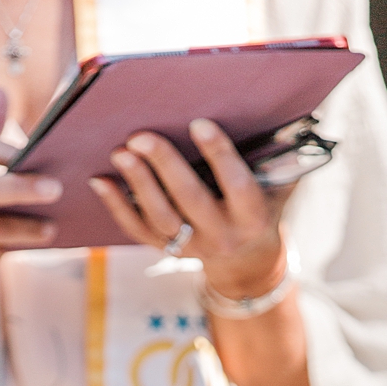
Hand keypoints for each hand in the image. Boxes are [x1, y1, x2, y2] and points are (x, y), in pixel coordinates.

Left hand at [89, 121, 289, 298]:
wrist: (248, 263)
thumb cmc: (263, 211)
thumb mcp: (279, 192)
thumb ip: (281, 164)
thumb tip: (287, 124)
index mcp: (253, 218)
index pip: (237, 185)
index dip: (219, 154)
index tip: (199, 123)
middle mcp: (223, 236)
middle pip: (191, 200)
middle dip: (165, 167)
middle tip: (142, 136)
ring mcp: (193, 246)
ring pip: (162, 218)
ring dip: (139, 185)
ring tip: (121, 153)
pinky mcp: (169, 250)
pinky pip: (138, 230)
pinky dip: (116, 207)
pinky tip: (100, 181)